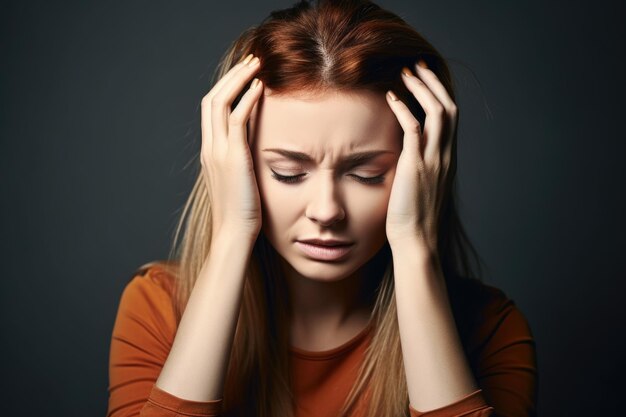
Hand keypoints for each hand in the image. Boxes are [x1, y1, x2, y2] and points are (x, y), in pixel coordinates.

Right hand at [200, 54, 264, 238]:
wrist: (234, 233)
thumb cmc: (242, 213)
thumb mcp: (240, 182)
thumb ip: (242, 162)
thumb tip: (256, 153)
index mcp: (210, 152)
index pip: (211, 110)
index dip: (226, 88)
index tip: (244, 75)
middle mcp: (210, 147)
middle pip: (212, 99)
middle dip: (231, 76)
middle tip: (251, 61)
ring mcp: (218, 151)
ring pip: (220, 102)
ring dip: (239, 79)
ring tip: (256, 64)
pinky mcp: (233, 157)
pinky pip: (237, 119)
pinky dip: (248, 99)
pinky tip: (261, 87)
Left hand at [384, 60, 457, 252]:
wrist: (417, 240)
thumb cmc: (413, 218)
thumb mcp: (420, 186)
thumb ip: (417, 165)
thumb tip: (404, 153)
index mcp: (446, 158)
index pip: (450, 117)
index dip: (439, 94)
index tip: (424, 78)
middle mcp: (445, 155)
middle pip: (448, 107)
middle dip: (433, 82)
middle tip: (417, 66)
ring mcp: (433, 160)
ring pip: (437, 112)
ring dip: (422, 88)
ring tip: (406, 73)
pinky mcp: (417, 166)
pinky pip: (414, 128)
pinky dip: (404, 109)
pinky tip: (392, 98)